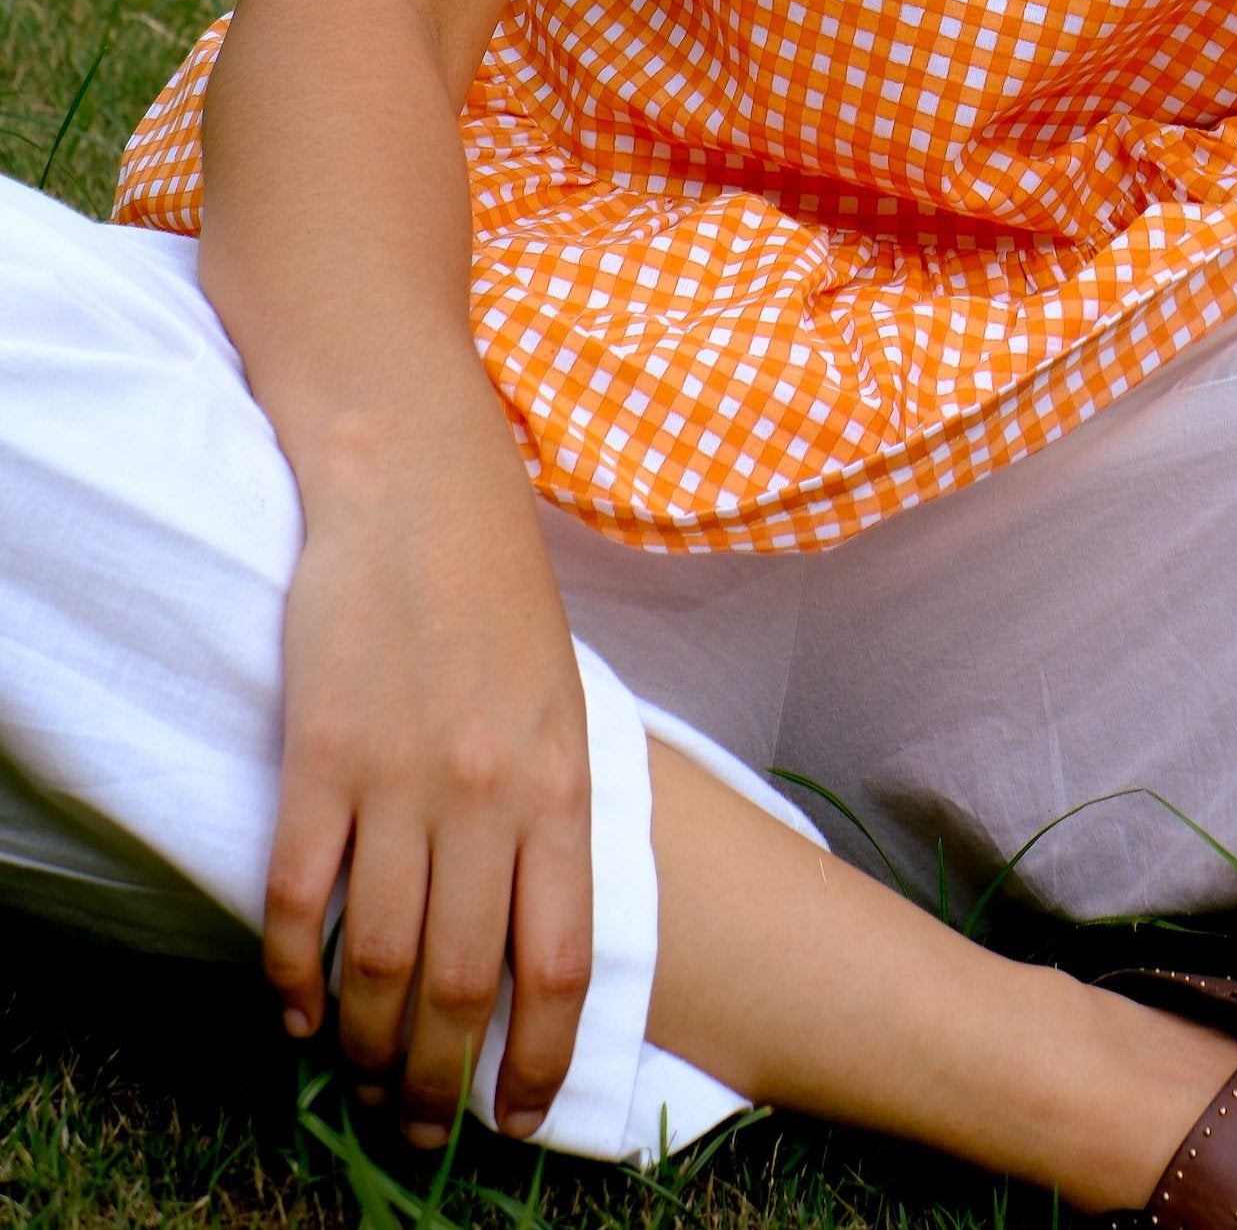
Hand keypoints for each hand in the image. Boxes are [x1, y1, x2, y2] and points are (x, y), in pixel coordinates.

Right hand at [262, 380, 593, 1147]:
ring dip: (370, 1044)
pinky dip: (295, 972)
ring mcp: (399, 777)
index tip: (520, 1115)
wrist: (418, 481)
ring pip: (384, 959)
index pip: (562, 958)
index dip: (542, 1054)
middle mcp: (486, 794)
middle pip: (467, 983)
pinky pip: (301, 897)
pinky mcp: (320, 753)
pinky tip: (297, 1013)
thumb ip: (551, 802)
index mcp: (561, 780)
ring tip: (362, 1087)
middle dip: (446, 1080)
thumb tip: (539, 913)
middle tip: (424, 1133)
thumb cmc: (497, 585)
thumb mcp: (561, 694)